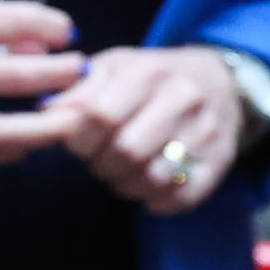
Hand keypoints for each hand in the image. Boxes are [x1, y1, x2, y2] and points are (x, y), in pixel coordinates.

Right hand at [0, 0, 85, 165]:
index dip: (48, 25)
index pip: (11, 21)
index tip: (67, 32)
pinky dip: (9, 150)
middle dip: (61, 73)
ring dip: (48, 125)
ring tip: (73, 120)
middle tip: (82, 71)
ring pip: (7, 128)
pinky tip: (24, 145)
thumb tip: (37, 47)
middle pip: (21, 75)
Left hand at [47, 40, 254, 213]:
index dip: (78, 139)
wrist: (220, 81)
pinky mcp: (221, 160)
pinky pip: (182, 197)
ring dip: (125, 184)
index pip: (101, 116)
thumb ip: (79, 90)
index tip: (76, 144)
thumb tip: (48, 114)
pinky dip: (155, 201)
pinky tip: (146, 186)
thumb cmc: (153, 77)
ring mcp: (207, 131)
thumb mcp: (114, 67)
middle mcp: (183, 99)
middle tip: (98, 160)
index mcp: (149, 72)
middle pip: (127, 151)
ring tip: (121, 171)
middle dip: (100, 164)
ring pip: (153, 178)